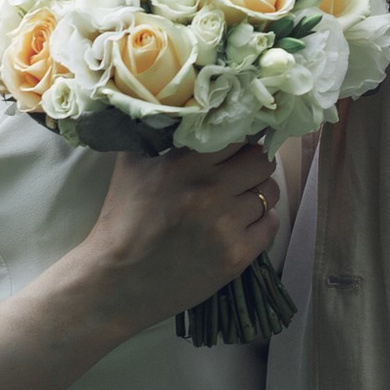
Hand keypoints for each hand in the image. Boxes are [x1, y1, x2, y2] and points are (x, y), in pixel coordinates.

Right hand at [70, 143, 278, 332]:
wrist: (117, 281)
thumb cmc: (121, 221)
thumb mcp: (131, 166)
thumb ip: (157, 134)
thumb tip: (179, 107)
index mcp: (185, 165)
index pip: (238, 135)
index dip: (241, 137)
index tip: (239, 143)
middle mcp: (210, 191)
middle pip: (261, 161)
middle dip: (254, 163)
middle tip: (242, 170)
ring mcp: (226, 226)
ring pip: (270, 193)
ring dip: (258, 193)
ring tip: (240, 199)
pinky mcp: (236, 257)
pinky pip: (271, 225)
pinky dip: (262, 221)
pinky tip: (244, 223)